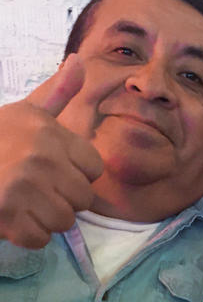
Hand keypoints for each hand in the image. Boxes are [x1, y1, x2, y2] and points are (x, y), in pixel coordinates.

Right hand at [0, 54, 102, 248]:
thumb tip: (80, 61)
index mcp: (51, 135)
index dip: (76, 173)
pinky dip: (26, 235)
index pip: (95, 169)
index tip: (53, 168)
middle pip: (83, 198)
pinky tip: (12, 218)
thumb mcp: (25, 112)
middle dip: (62, 198)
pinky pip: (40, 239)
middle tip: (34, 188)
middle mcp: (42, 159)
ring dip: (45, 219)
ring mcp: (25, 189)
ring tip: (23, 202)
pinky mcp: (8, 216)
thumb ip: (58, 92)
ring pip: (64, 221)